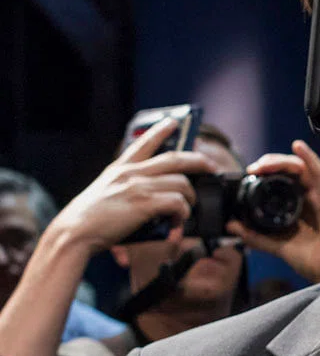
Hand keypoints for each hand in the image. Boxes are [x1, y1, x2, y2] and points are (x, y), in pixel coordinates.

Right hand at [46, 118, 213, 256]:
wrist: (72, 234)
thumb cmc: (87, 221)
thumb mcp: (104, 193)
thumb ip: (125, 188)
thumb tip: (152, 197)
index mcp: (120, 169)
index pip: (144, 142)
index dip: (161, 131)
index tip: (174, 121)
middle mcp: (131, 172)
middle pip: (175, 159)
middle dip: (198, 160)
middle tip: (211, 166)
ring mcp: (138, 186)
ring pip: (182, 183)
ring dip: (190, 198)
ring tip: (188, 209)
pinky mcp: (144, 203)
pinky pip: (177, 202)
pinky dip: (183, 213)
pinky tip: (179, 222)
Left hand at [227, 140, 319, 282]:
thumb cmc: (312, 259)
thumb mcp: (277, 245)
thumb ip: (255, 235)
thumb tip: (231, 226)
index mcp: (299, 204)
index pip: (282, 178)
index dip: (265, 172)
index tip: (248, 174)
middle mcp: (310, 195)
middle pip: (290, 169)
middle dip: (270, 163)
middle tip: (253, 168)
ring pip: (301, 167)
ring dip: (282, 161)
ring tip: (264, 163)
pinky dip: (309, 157)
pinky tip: (298, 147)